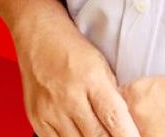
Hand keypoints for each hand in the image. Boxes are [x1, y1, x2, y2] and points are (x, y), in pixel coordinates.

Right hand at [12, 12, 141, 136]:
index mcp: (91, 79)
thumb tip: (127, 122)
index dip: (128, 135)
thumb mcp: (101, 64)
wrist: (39, 37)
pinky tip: (81, 134)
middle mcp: (69, 97)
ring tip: (100, 134)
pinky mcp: (37, 119)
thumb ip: (112, 94)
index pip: (114, 118)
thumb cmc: (73, 48)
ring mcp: (51, 111)